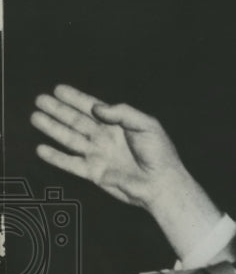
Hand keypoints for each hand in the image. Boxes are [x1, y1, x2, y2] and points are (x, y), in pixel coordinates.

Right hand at [31, 84, 184, 208]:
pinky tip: (41, 149)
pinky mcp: (95, 173)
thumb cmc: (160, 154)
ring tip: (35, 117)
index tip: (59, 89)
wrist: (161, 184)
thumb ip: (122, 113)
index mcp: (118, 125)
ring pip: (70, 139)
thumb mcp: (147, 126)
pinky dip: (56, 157)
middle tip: (40, 100)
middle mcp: (105, 138)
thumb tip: (96, 107)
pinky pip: (71, 164)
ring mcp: (99, 155)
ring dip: (52, 128)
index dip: (75, 98)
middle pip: (76, 120)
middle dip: (58, 110)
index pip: (93, 108)